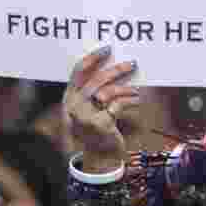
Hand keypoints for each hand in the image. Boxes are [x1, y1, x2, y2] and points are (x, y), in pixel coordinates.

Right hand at [62, 45, 138, 169]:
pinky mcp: (99, 123)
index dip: (93, 57)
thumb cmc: (96, 128)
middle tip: (132, 63)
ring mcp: (85, 115)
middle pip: (97, 79)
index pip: (78, 70)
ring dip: (126, 88)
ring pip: (109, 91)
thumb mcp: (88, 108)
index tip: (107, 48)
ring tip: (135, 90)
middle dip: (117, 69)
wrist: (99, 156)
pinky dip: (130, 100)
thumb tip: (115, 66)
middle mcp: (74, 105)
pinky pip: (119, 104)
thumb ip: (93, 90)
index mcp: (69, 97)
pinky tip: (136, 100)